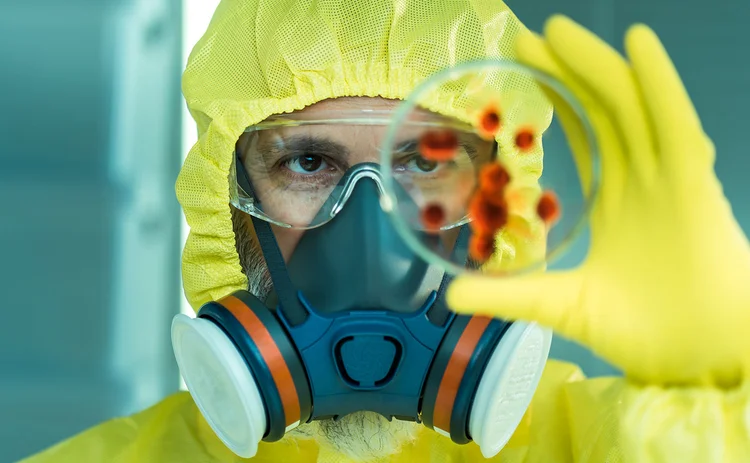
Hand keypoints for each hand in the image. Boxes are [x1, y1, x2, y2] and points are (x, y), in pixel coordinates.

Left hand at [447, 16, 749, 387]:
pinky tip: (640, 46)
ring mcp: (670, 180)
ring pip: (633, 108)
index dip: (555, 97)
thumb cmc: (640, 333)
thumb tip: (447, 295)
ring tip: (558, 30)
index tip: (520, 67)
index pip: (583, 132)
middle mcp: (644, 181)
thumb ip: (507, 294)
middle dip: (566, 70)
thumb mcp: (557, 305)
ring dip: (598, 65)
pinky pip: (677, 127)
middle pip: (603, 110)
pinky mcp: (695, 189)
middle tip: (524, 36)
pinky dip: (660, 85)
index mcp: (615, 201)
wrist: (694, 363)